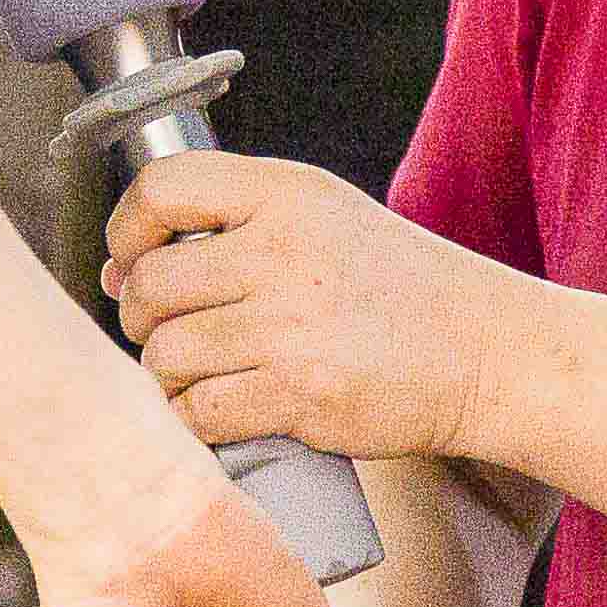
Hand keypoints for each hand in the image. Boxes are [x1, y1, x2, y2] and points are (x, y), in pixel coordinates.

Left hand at [102, 154, 527, 471]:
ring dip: (168, 374)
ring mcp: (291, 326)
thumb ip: (232, 227)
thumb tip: (120, 271)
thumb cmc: (401, 290)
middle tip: (171, 329)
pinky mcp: (300, 394)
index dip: (127, 227)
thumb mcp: (324, 219)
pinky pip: (198, 411)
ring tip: (203, 373)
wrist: (485, 353)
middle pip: (151, 284)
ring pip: (165, 354)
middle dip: (144, 317)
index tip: (131, 258)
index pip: (164, 188)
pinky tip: (224, 408)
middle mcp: (284, 252)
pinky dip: (196, 419)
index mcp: (288, 195)